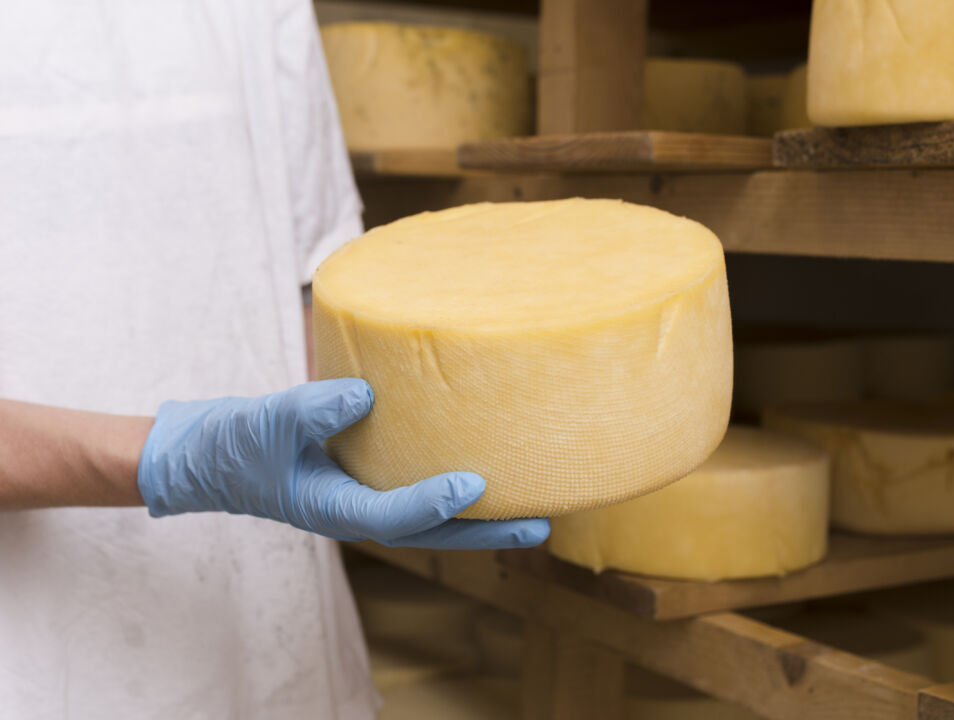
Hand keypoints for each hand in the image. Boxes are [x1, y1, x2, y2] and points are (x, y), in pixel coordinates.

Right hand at [136, 378, 548, 547]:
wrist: (215, 454)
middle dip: (486, 533)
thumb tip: (364, 394)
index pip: (394, 516)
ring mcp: (367, 501)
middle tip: (541, 527)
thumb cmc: (237, 442)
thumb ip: (310, 410)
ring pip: (435, 522)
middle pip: (434, 533)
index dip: (435, 503)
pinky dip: (457, 494)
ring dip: (483, 521)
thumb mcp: (266, 422)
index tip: (476, 485)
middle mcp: (359, 513)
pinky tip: (493, 477)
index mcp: (333, 509)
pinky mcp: (370, 483)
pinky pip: (422, 495)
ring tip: (538, 511)